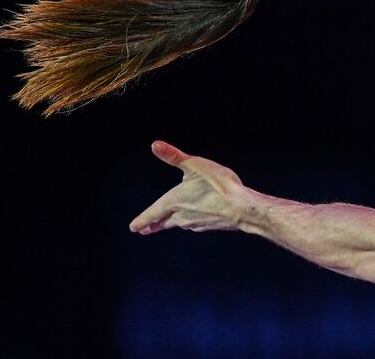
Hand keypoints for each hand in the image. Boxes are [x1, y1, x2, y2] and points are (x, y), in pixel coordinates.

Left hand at [129, 140, 250, 234]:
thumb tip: (155, 145)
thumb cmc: (218, 185)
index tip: (133, 227)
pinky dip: (191, 221)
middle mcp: (181, 216)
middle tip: (144, 230)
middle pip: (163, 223)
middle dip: (153, 226)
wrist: (241, 207)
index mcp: (173, 202)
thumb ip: (174, 156)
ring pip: (179, 224)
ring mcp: (195, 223)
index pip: (152, 214)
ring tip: (169, 223)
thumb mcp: (195, 165)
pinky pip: (195, 224)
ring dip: (171, 223)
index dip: (142, 220)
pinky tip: (197, 218)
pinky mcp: (209, 225)